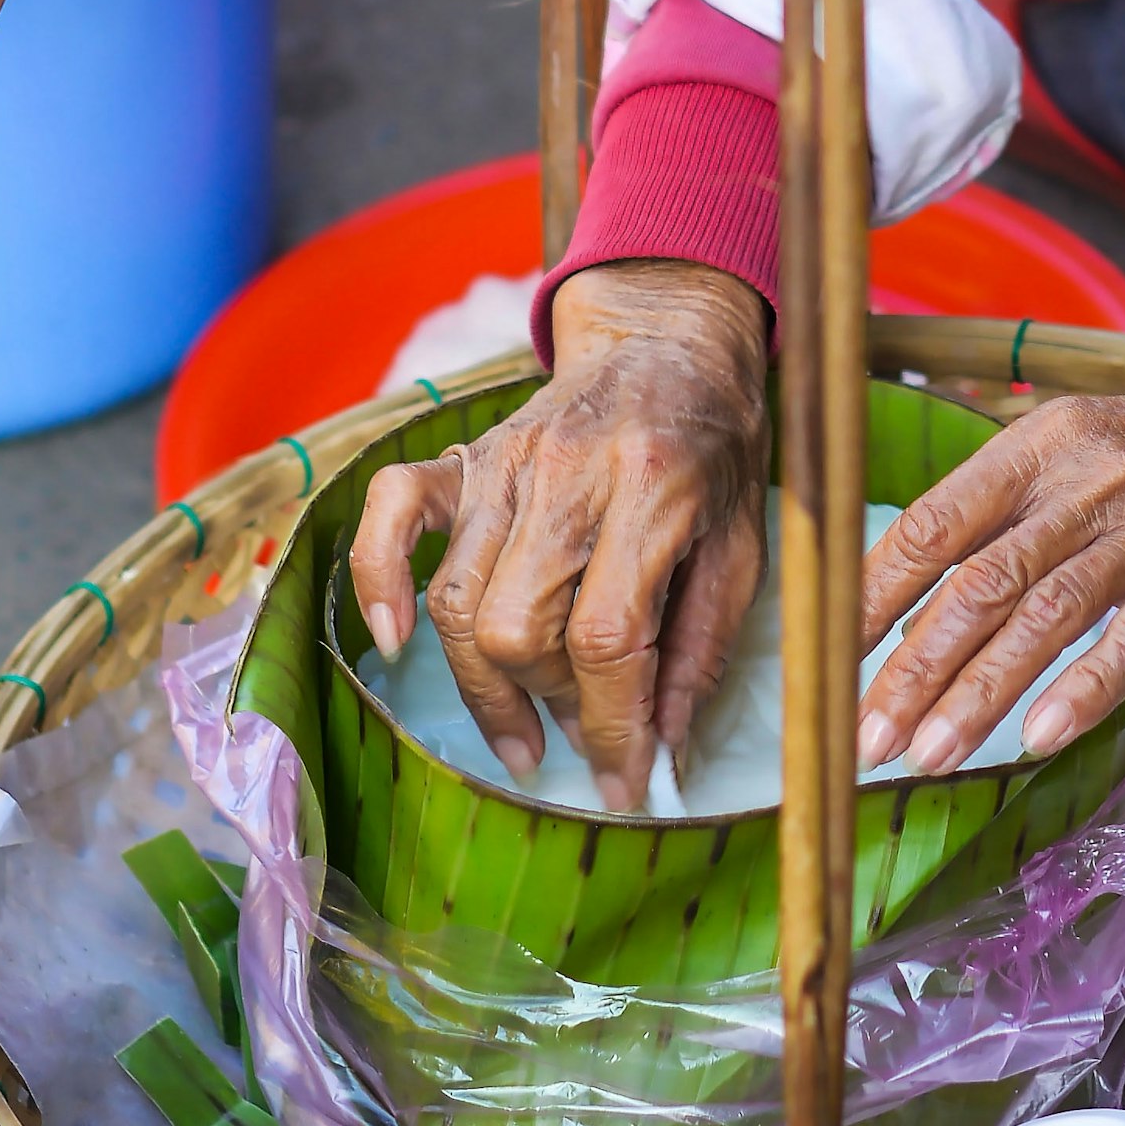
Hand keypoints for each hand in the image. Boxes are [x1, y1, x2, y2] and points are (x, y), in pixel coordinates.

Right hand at [348, 260, 770, 816]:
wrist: (669, 341)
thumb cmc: (716, 448)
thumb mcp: (744, 546)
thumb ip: (703, 647)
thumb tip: (664, 751)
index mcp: (652, 487)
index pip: (606, 636)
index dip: (613, 729)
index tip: (625, 784)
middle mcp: (566, 472)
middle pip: (517, 626)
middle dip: (553, 704)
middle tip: (588, 735)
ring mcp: (503, 460)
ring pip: (458, 601)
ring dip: (487, 686)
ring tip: (526, 735)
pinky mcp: (463, 456)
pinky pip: (392, 515)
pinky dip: (380, 582)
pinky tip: (396, 644)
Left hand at [849, 330, 1124, 782]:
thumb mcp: (1095, 447)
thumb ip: (1016, 504)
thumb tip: (924, 583)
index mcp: (1041, 440)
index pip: (932, 522)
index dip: (870, 596)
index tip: (820, 658)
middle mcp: (1086, 477)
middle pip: (975, 582)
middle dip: (908, 668)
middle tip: (860, 737)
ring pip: (1041, 617)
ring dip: (976, 695)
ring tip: (925, 757)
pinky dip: (1085, 689)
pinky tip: (1041, 739)